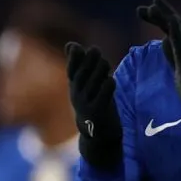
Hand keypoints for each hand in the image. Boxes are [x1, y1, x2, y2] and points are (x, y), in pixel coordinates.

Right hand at [65, 43, 122, 169]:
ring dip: (99, 71)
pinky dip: (107, 86)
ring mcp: (86, 105)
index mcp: (75, 88)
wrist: (98, 136)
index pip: (71, 70)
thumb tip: (70, 44)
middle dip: (88, 61)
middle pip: (81, 75)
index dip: (72, 59)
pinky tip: (110, 79)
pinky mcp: (97, 112)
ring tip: (105, 62)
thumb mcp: (86, 86)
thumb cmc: (94, 105)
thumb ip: (80, 65)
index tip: (77, 47)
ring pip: (92, 83)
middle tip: (95, 49)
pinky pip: (102, 96)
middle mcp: (77, 96)